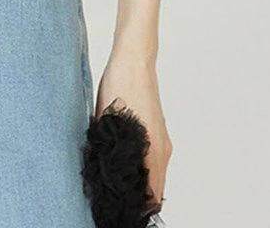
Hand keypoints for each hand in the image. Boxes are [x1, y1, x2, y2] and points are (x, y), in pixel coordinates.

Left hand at [96, 53, 171, 210]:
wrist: (133, 59)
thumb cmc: (119, 87)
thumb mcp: (108, 122)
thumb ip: (111, 152)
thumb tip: (107, 177)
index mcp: (153, 151)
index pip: (151, 196)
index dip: (137, 207)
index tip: (121, 210)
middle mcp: (162, 149)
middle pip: (155, 189)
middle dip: (138, 199)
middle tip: (115, 201)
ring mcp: (162, 139)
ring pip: (155, 174)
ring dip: (141, 184)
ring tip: (117, 186)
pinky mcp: (157, 130)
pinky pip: (154, 160)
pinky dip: (143, 169)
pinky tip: (124, 164)